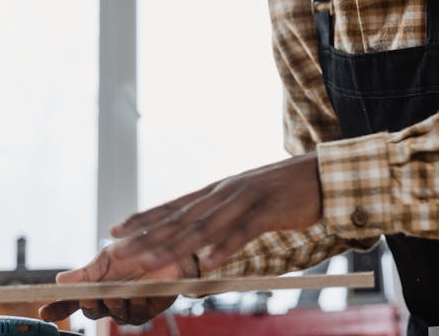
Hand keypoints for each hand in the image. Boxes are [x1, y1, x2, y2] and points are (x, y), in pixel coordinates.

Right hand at [38, 248, 195, 324]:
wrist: (170, 251)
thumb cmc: (136, 252)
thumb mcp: (107, 258)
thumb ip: (85, 273)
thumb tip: (59, 280)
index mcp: (95, 288)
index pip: (71, 302)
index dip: (57, 308)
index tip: (44, 310)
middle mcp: (108, 301)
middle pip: (91, 311)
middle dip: (88, 305)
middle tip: (87, 298)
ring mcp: (126, 307)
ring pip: (113, 314)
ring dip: (111, 305)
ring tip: (112, 295)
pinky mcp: (146, 311)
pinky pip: (137, 313)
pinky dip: (135, 304)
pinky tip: (135, 295)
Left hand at [108, 152, 320, 274]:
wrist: (323, 174)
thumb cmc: (286, 190)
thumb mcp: (248, 197)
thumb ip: (224, 211)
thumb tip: (201, 230)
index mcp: (219, 190)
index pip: (174, 205)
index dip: (144, 219)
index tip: (114, 232)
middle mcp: (226, 193)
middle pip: (181, 218)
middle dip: (146, 237)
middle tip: (116, 252)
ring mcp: (247, 200)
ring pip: (204, 227)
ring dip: (174, 247)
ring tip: (148, 263)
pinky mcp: (270, 211)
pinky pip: (244, 232)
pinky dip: (224, 248)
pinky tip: (208, 264)